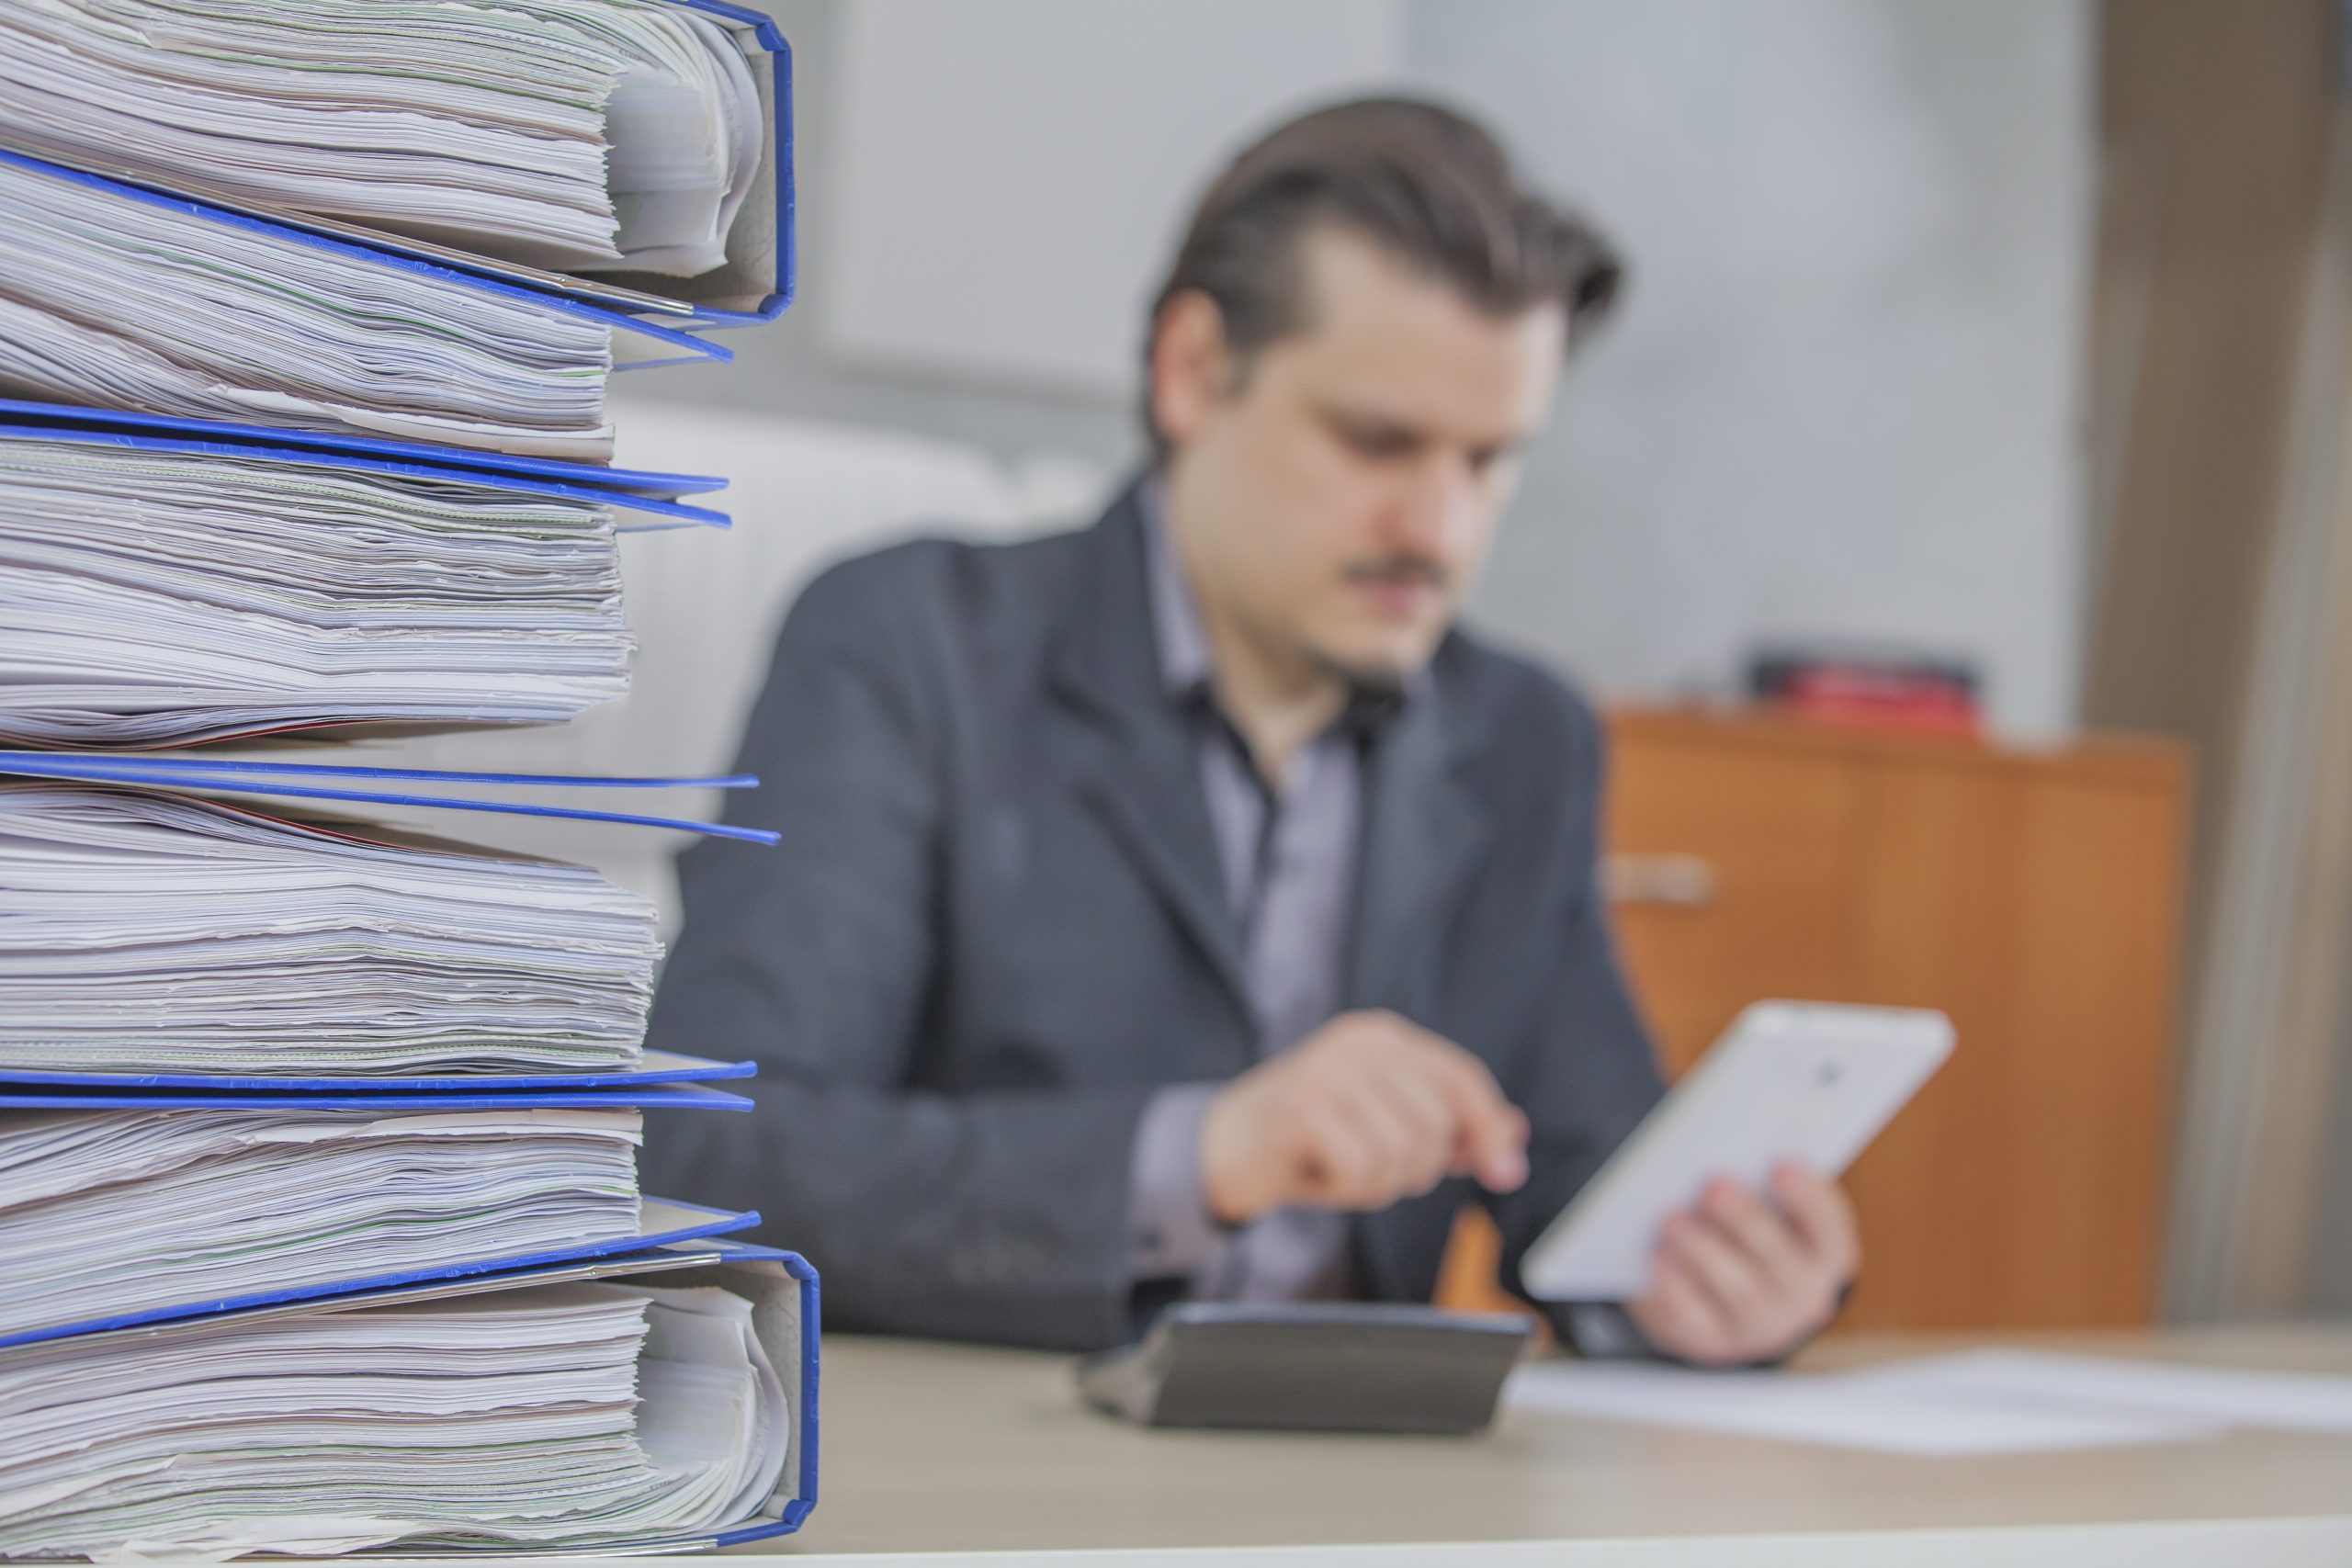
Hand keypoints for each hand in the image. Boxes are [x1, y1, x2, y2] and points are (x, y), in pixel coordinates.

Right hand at [1198, 1010, 1528, 1224]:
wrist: (1219, 1150)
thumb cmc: (1306, 1141)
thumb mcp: (1380, 1125)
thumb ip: (1444, 1127)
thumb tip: (1511, 1138)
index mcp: (1381, 1037)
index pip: (1461, 1078)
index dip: (1488, 1128)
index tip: (1503, 1172)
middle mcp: (1358, 1044)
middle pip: (1439, 1121)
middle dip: (1419, 1167)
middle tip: (1373, 1170)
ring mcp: (1327, 1071)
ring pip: (1405, 1150)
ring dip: (1378, 1183)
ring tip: (1340, 1170)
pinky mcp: (1301, 1108)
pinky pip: (1363, 1169)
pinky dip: (1347, 1190)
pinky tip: (1318, 1176)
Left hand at [1625, 1163, 1858, 1366]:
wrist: (1718, 1301)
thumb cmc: (1745, 1229)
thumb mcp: (1763, 1205)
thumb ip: (1756, 1179)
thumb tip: (1722, 1141)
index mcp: (1825, 1254)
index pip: (1829, 1228)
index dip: (1809, 1199)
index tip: (1782, 1166)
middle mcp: (1801, 1297)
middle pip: (1781, 1261)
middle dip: (1747, 1222)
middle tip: (1715, 1187)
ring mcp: (1758, 1325)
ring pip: (1739, 1290)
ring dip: (1706, 1253)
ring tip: (1674, 1219)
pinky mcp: (1709, 1339)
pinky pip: (1693, 1316)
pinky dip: (1674, 1287)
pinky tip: (1656, 1257)